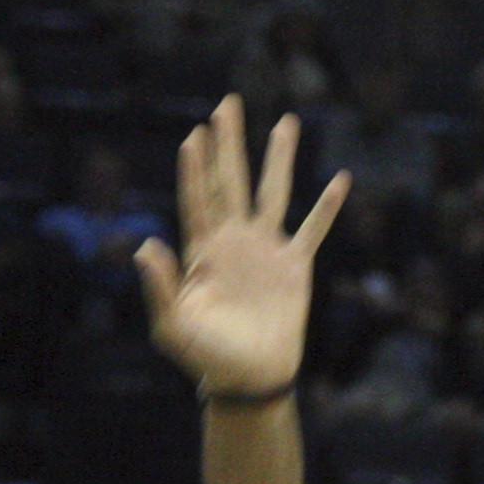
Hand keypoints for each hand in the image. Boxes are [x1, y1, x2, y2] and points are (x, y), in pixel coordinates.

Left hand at [135, 95, 351, 397]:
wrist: (248, 378)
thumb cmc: (204, 356)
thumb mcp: (172, 325)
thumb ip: (158, 286)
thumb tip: (143, 245)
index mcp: (202, 251)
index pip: (198, 199)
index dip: (196, 168)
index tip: (194, 134)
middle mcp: (234, 241)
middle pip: (231, 181)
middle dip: (229, 143)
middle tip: (227, 105)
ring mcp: (266, 251)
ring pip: (273, 193)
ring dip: (278, 158)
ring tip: (285, 122)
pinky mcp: (295, 267)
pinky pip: (314, 231)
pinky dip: (327, 207)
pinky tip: (340, 180)